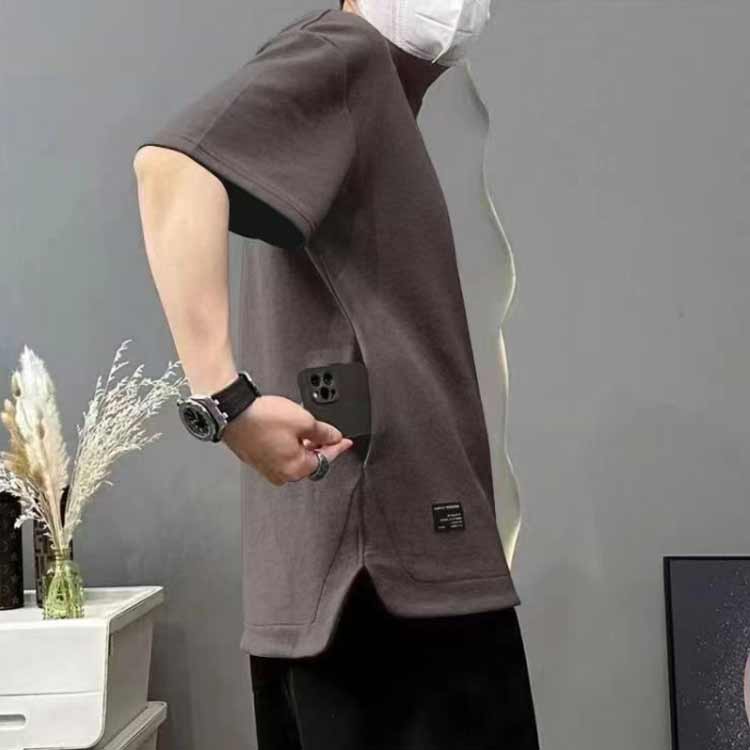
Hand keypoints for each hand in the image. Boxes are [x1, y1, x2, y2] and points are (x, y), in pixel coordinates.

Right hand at [220, 394, 352, 484]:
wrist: (232, 412)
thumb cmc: (262, 419)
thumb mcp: (304, 421)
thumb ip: (324, 432)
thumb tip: (334, 436)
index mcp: (295, 469)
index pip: (325, 460)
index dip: (338, 448)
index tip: (345, 442)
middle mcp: (280, 474)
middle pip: (309, 461)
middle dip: (319, 446)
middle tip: (326, 432)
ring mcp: (266, 468)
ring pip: (293, 457)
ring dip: (303, 443)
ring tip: (304, 425)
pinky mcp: (255, 458)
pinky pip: (279, 453)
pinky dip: (288, 443)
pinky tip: (287, 428)